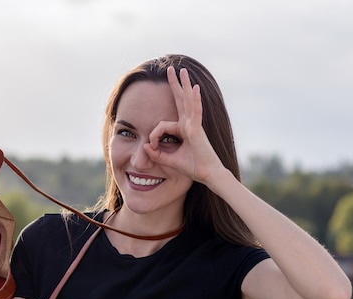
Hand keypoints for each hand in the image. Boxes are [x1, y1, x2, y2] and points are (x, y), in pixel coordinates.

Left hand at [144, 67, 223, 184]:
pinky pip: (195, 112)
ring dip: (184, 85)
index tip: (152, 146)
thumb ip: (157, 153)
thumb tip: (145, 145)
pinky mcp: (197, 130)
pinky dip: (194, 100)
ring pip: (187, 101)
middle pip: (180, 100)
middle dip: (174, 84)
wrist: (207, 175)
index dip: (154, 134)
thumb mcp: (169, 160)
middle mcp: (189, 124)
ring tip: (182, 70)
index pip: (163, 124)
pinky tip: (194, 88)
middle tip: (170, 69)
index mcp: (183, 130)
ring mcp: (194, 125)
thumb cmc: (192, 167)